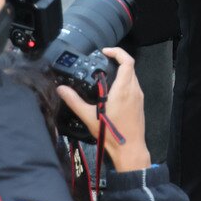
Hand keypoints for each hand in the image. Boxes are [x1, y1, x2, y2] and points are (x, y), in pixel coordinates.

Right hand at [56, 48, 151, 172]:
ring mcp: (139, 97)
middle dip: (117, 61)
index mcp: (124, 89)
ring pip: (132, 77)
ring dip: (121, 72)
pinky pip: (134, 87)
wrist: (130, 149)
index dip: (118, 52)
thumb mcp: (89, 116)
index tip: (105, 52)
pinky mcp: (140, 104)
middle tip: (102, 62)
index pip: (127, 61)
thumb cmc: (111, 132)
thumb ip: (74, 101)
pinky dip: (124, 83)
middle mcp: (134, 90)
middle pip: (130, 67)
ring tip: (105, 76)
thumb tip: (61, 89)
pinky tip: (112, 92)